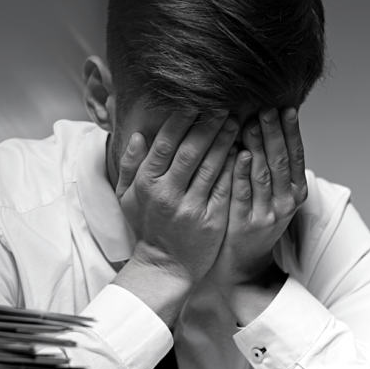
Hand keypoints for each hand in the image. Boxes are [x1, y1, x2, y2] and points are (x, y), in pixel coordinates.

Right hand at [115, 109, 239, 286]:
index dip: (181, 121)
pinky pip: (225, 187)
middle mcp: (168, 195)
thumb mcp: (126, 196)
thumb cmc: (146, 225)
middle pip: (191, 151)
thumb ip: (129, 164)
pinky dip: (234, 167)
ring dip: (225, 141)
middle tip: (223, 105)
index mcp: (147, 184)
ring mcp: (191, 208)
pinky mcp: (212, 220)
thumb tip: (138, 134)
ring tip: (237, 121)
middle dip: (208, 125)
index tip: (194, 103)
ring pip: (212, 166)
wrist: (165, 265)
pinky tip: (243, 150)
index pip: (165, 144)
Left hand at [208, 106, 307, 286]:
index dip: (291, 131)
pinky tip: (239, 154)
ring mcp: (267, 214)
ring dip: (258, 147)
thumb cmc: (256, 216)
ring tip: (250, 122)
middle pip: (280, 162)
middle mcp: (286, 202)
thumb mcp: (273, 192)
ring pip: (263, 175)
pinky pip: (243, 194)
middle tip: (266, 109)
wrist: (244, 260)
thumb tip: (269, 120)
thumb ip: (273, 162)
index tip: (286, 108)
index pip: (296, 155)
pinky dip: (241, 173)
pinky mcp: (246, 224)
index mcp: (296, 191)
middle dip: (274, 133)